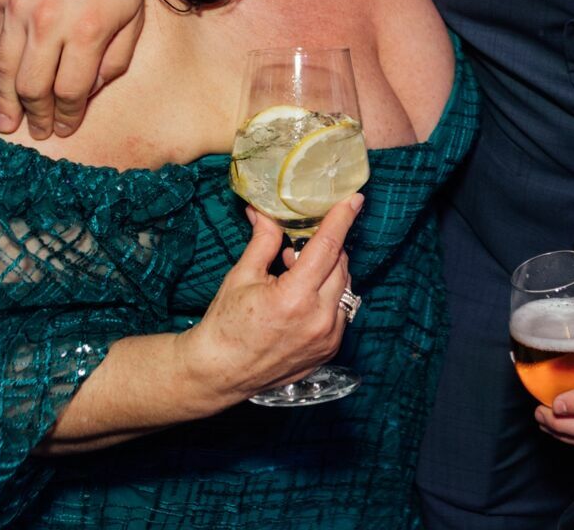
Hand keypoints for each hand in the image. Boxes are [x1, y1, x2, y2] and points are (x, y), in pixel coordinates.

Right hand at [0, 0, 144, 138]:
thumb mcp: (132, 17)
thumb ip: (112, 60)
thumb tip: (86, 94)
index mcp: (88, 29)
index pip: (71, 89)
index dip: (67, 115)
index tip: (65, 128)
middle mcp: (49, 21)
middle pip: (33, 86)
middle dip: (35, 115)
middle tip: (36, 132)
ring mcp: (20, 8)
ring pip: (6, 68)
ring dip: (5, 100)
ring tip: (6, 121)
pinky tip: (0, 83)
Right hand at [177, 198, 360, 405]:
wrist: (219, 373)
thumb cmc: (226, 325)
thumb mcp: (242, 276)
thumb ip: (264, 241)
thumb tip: (266, 211)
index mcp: (294, 297)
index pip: (328, 247)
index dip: (342, 219)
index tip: (354, 200)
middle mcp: (318, 319)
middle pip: (339, 265)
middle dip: (327, 248)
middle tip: (300, 246)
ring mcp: (327, 338)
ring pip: (344, 288)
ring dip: (329, 273)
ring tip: (298, 275)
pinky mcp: (330, 350)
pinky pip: (341, 311)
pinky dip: (330, 297)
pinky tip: (305, 298)